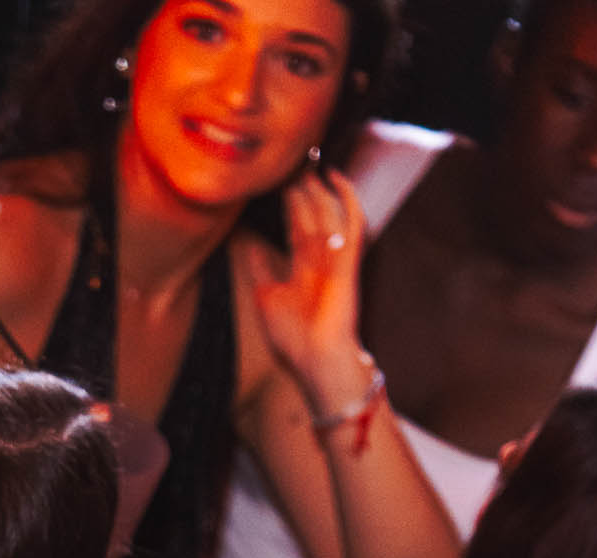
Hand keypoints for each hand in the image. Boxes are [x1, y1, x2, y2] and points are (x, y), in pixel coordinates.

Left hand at [238, 170, 370, 411]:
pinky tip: (335, 177)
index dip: (289, 205)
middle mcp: (320, 259)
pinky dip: (346, 198)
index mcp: (303, 269)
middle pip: (311, 215)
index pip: (295, 227)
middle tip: (292, 160)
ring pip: (327, 212)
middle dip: (302, 189)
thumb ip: (259, 268)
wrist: (317, 359)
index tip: (277, 181)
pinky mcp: (349, 259)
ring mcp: (336, 257)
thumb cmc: (294, 338)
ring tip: (306, 163)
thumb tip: (244, 242)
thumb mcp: (266, 297)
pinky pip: (352, 221)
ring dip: (317, 188)